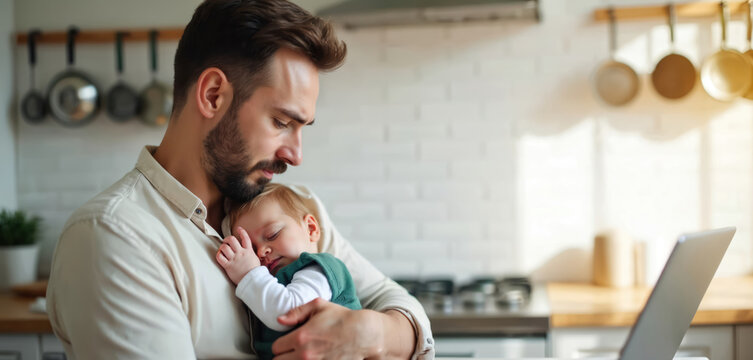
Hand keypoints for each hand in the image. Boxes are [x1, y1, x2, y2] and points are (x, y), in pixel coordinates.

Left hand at [215, 226, 259, 283]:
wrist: (253, 280)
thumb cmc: (255, 271)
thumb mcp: (256, 259)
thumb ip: (251, 254)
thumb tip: (250, 251)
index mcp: (248, 251)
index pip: (245, 238)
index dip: (241, 232)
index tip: (238, 228)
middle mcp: (241, 253)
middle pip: (231, 239)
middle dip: (227, 239)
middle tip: (226, 241)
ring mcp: (234, 259)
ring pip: (224, 247)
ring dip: (222, 247)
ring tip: (222, 249)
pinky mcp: (228, 266)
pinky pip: (220, 257)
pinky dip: (218, 255)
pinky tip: (220, 255)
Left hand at [271, 298, 385, 359]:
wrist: (364, 334)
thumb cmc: (342, 318)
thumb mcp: (319, 306)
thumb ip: (297, 312)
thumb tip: (280, 320)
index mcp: (301, 337)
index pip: (276, 348)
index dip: (281, 344)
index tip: (288, 342)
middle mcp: (305, 354)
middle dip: (284, 356)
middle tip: (292, 350)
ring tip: (300, 355)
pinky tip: (312, 358)